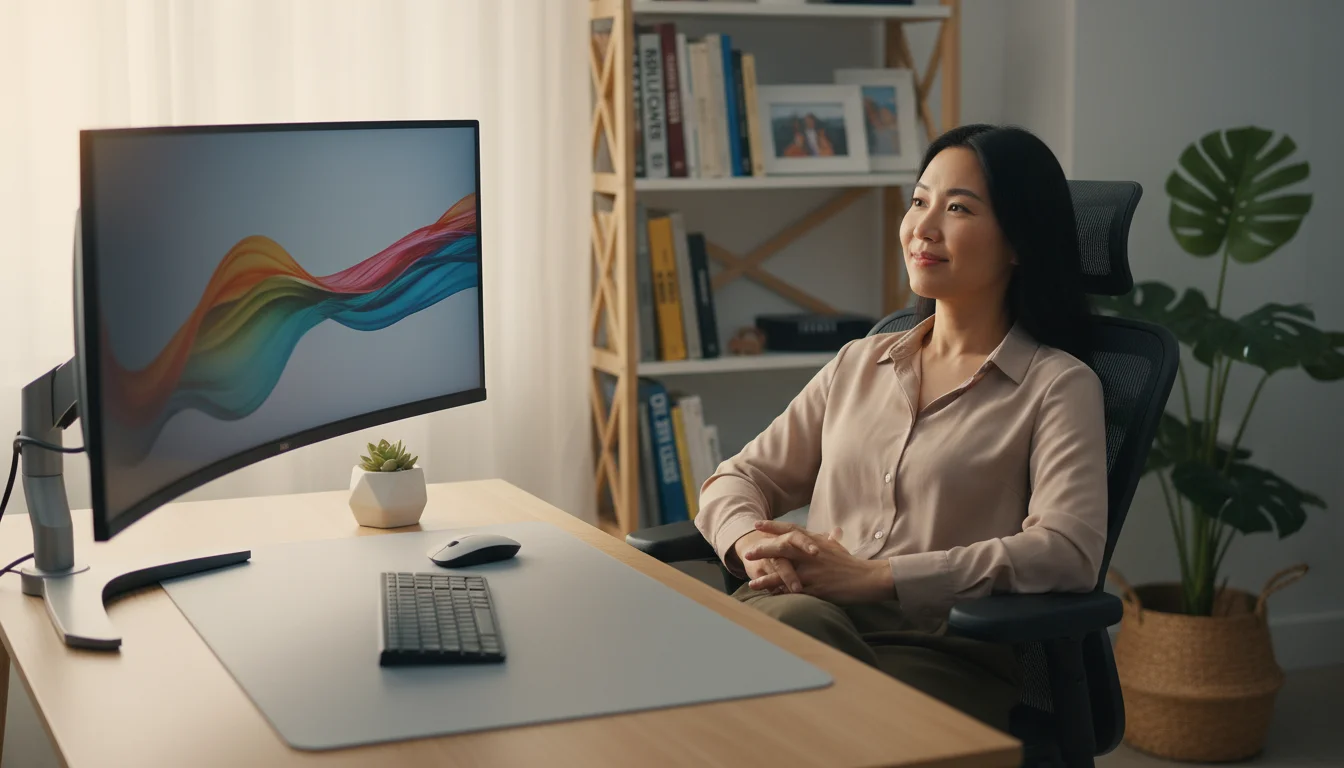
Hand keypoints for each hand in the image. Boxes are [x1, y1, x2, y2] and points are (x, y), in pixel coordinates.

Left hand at [741, 520, 893, 604]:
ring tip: (752, 583)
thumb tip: (834, 531)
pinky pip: (795, 592)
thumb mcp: (838, 547)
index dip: (773, 527)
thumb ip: (831, 539)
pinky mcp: (817, 588)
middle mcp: (812, 555)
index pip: (790, 530)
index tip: (756, 524)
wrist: (865, 578)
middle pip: (783, 548)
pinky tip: (771, 598)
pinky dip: (782, 595)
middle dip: (764, 550)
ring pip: (785, 574)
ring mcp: (813, 572)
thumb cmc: (850, 563)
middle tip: (747, 552)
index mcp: (815, 542)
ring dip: (767, 579)